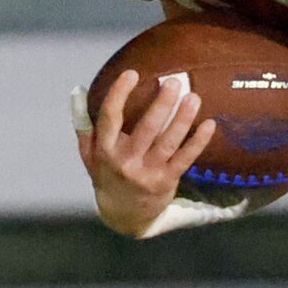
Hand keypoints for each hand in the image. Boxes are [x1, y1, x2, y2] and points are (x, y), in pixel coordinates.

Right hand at [75, 67, 215, 237]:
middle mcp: (126, 161)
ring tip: (194, 97)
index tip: (132, 73)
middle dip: (161, 104)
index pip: (110, 118)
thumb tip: (78, 90)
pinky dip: (198, 142)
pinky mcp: (167, 180)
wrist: (124, 214)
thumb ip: (83, 122)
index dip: (119, 95)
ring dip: (182, 119)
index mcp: (105, 150)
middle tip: (174, 82)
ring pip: (168, 143)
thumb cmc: (107, 174)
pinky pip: (185, 159)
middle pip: (146, 129)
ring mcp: (148, 172)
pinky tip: (209, 124)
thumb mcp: (89, 153)